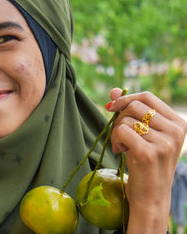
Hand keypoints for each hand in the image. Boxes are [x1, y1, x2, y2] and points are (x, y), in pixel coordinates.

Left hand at [106, 88, 186, 232]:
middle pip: (134, 106)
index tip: (111, 107)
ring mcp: (164, 142)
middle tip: (119, 135)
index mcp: (178, 123)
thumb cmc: (146, 164)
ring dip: (116, 132)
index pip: (147, 96)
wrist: (151, 197)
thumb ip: (131, 111)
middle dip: (119, 118)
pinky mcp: (148, 153)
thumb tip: (114, 91)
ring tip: (123, 147)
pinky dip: (115, 140)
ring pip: (126, 119)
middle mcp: (175, 130)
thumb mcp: (143, 135)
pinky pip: (121, 132)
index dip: (125, 99)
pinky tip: (121, 152)